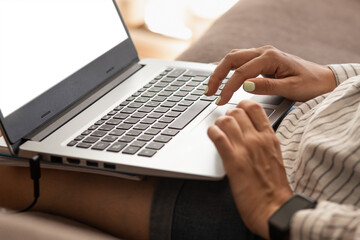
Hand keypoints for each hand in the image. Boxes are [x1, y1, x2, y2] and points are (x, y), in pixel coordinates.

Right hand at [206, 45, 336, 104]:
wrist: (323, 80)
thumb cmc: (310, 84)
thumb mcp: (290, 88)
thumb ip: (266, 86)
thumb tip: (244, 85)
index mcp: (270, 57)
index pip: (241, 72)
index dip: (228, 87)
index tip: (221, 101)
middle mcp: (264, 52)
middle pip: (232, 59)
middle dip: (217, 75)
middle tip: (208, 92)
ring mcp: (263, 54)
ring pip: (234, 58)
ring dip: (220, 71)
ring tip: (212, 87)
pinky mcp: (262, 60)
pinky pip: (240, 61)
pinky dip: (228, 70)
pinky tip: (223, 79)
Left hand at [208, 100, 292, 238]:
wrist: (274, 208)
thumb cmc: (274, 187)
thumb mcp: (274, 156)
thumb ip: (263, 141)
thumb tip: (249, 132)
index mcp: (270, 137)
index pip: (255, 107)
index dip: (242, 105)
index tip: (237, 109)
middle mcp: (257, 139)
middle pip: (237, 111)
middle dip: (228, 114)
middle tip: (224, 123)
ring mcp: (245, 149)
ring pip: (226, 120)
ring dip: (218, 123)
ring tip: (217, 130)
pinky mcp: (233, 161)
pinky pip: (218, 136)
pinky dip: (212, 132)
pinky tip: (212, 136)